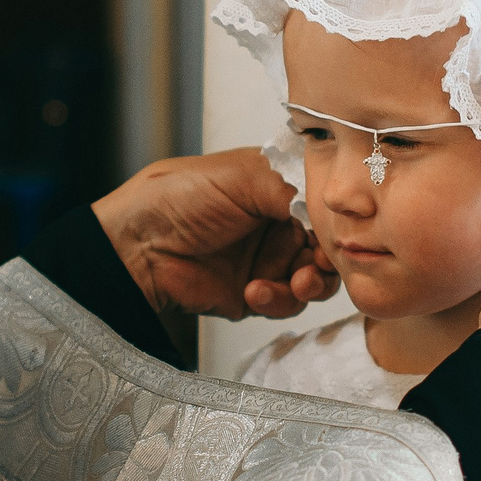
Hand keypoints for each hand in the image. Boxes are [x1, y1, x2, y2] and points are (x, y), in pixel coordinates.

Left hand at [91, 148, 340, 321]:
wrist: (137, 247)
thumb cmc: (179, 197)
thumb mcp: (242, 176)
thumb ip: (294, 187)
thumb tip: (333, 204)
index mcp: (275, 185)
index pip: (325, 203)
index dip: (337, 218)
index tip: (343, 229)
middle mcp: (275, 222)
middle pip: (327, 245)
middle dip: (329, 257)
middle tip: (321, 263)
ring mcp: (266, 260)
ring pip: (314, 279)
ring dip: (311, 283)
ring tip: (297, 282)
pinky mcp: (254, 294)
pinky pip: (286, 304)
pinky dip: (277, 300)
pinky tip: (255, 291)